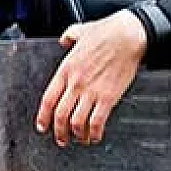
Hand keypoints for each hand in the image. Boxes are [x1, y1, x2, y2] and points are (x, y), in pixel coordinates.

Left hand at [35, 9, 146, 146]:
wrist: (128, 35)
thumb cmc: (107, 32)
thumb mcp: (79, 31)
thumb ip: (68, 37)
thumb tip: (63, 40)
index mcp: (66, 69)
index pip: (48, 99)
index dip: (43, 117)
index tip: (43, 126)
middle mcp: (76, 83)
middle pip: (60, 115)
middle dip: (59, 132)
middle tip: (61, 139)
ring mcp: (92, 91)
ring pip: (77, 122)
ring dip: (76, 135)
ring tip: (79, 139)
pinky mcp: (109, 97)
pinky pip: (98, 121)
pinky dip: (95, 133)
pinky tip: (96, 136)